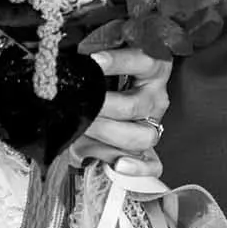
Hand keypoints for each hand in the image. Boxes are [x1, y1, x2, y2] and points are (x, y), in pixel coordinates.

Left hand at [68, 47, 172, 177]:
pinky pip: (152, 164)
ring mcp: (153, 124)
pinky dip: (136, 167)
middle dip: (101, 107)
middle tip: (79, 104)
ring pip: (142, 136)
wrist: (107, 102)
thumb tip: (71, 69)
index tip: (93, 61)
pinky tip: (118, 164)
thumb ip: (94, 67)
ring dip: (108, 134)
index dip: (117, 62)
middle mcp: (155, 97)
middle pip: (132, 106)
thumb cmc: (104, 78)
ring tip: (85, 127)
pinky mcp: (150, 149)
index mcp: (152, 67)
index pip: (141, 60)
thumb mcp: (103, 67)